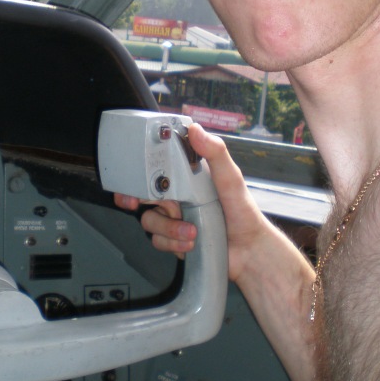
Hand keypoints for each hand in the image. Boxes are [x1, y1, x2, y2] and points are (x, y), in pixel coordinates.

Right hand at [114, 121, 274, 283]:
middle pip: (142, 195)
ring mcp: (173, 219)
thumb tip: (195, 129)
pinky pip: (158, 240)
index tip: (130, 174)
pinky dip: (173, 243)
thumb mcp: (230, 178)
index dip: (137, 170)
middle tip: (132, 202)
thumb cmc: (242, 211)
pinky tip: (191, 241)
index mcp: (185, 178)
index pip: (155, 168)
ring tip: (191, 231)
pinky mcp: (173, 239)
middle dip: (132, 199)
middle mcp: (175, 197)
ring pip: (149, 221)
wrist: (248, 251)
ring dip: (168, 228)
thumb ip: (215, 153)